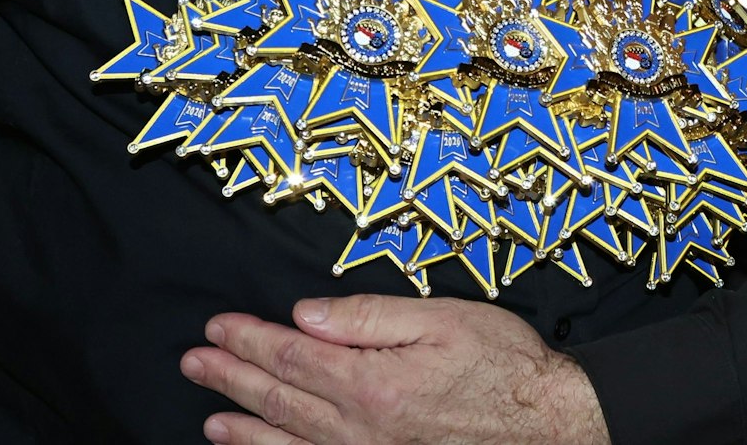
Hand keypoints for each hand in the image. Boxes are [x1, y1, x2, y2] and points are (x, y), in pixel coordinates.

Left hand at [180, 295, 609, 444]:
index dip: (249, 340)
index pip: (294, 357)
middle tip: (194, 363)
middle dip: (233, 380)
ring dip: (247, 432)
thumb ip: (367, 316)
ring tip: (212, 421)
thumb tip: (307, 314)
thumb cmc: (505, 364)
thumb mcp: (440, 317)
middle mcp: (363, 430)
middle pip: (282, 403)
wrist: (552, 424)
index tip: (216, 327)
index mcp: (372, 382)